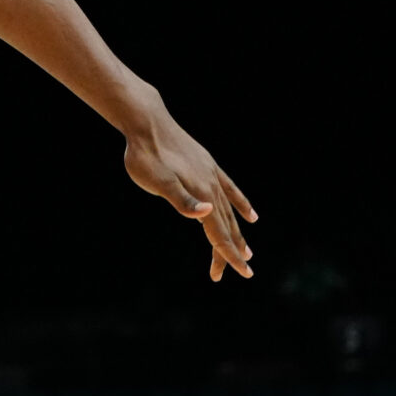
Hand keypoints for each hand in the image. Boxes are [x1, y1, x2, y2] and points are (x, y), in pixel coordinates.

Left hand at [122, 103, 257, 281]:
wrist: (146, 121)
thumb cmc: (145, 155)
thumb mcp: (157, 181)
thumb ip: (181, 200)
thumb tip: (206, 213)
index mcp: (201, 195)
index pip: (219, 234)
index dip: (230, 255)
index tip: (245, 273)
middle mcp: (211, 186)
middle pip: (225, 227)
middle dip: (232, 251)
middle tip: (241, 272)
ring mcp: (211, 174)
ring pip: (229, 211)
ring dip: (237, 232)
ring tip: (247, 250)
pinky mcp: (207, 165)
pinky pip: (230, 190)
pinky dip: (241, 204)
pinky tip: (250, 214)